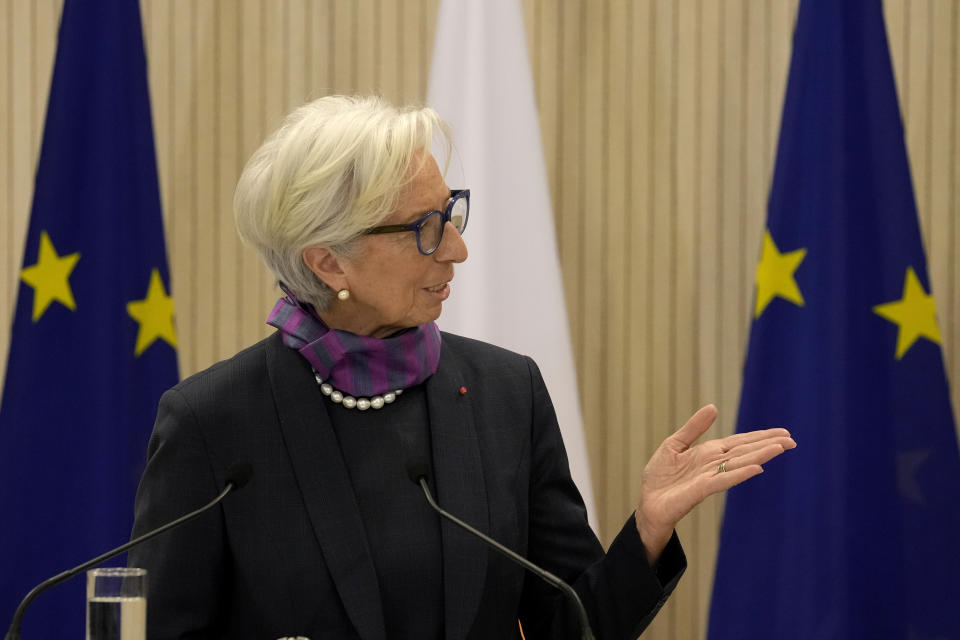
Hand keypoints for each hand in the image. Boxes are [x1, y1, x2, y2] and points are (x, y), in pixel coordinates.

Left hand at [634, 404, 795, 563]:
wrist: (648, 502)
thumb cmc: (661, 477)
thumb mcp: (674, 445)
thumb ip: (694, 428)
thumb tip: (713, 407)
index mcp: (710, 453)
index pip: (740, 442)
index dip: (760, 436)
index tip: (784, 432)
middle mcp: (714, 464)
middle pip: (745, 452)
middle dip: (768, 445)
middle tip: (793, 440)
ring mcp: (710, 477)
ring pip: (740, 464)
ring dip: (760, 456)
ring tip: (780, 448)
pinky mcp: (700, 490)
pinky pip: (723, 480)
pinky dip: (740, 474)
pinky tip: (757, 469)